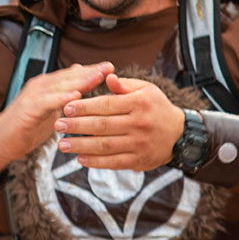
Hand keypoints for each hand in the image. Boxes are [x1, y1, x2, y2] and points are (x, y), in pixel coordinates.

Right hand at [0, 61, 112, 179]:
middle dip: (90, 71)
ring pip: (60, 86)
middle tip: (109, 67)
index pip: (72, 75)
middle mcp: (40, 87)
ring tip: (98, 77)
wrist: (0, 141)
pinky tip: (75, 96)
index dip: (91, 70)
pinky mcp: (28, 109)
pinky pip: (47, 102)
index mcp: (47, 87)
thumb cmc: (26, 128)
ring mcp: (33, 96)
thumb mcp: (49, 111)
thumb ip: (62, 99)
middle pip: (69, 76)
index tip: (110, 67)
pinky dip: (61, 98)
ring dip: (80, 81)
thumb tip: (78, 87)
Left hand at [55, 74, 185, 170]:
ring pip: (105, 145)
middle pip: (102, 126)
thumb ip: (125, 85)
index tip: (66, 107)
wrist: (180, 135)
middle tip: (58, 125)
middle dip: (77, 126)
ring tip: (62, 144)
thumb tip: (107, 77)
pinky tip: (80, 159)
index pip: (106, 105)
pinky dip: (96, 162)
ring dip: (81, 146)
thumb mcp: (147, 90)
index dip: (84, 107)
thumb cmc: (157, 108)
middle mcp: (139, 124)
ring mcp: (139, 144)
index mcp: (138, 103)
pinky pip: (114, 162)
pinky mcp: (139, 160)